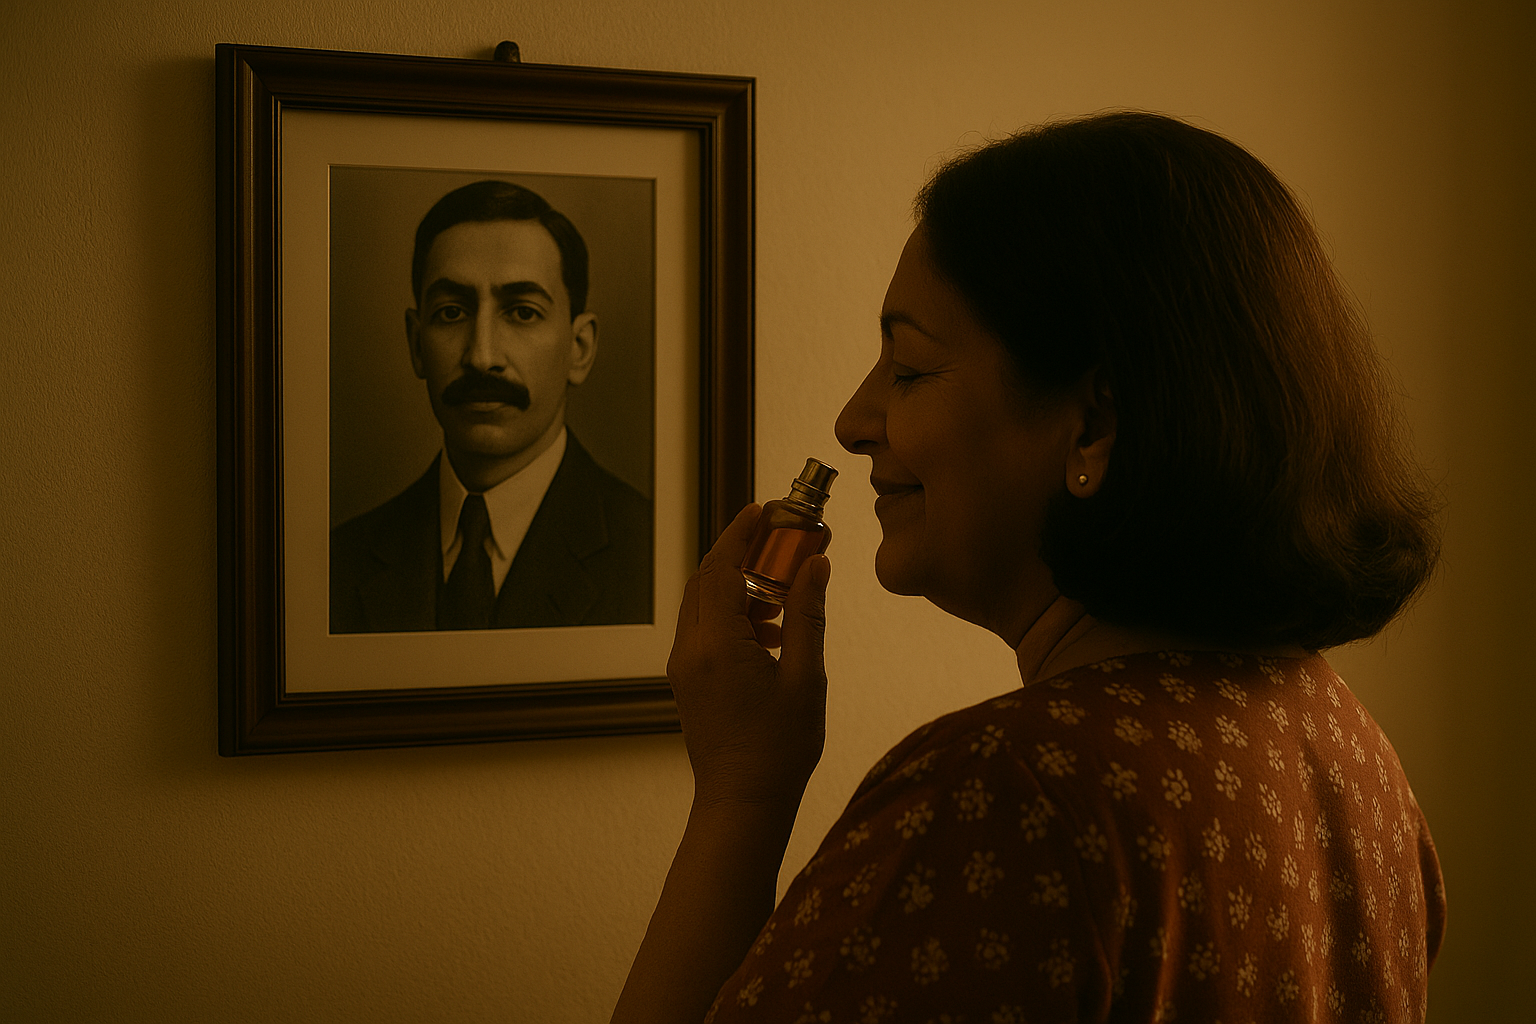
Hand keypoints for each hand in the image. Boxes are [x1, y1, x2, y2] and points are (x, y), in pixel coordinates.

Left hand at [667, 504, 830, 808]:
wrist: (742, 804)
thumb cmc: (779, 749)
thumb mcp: (805, 677)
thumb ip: (807, 616)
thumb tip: (815, 566)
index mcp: (716, 644)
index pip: (719, 567)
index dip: (740, 533)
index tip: (762, 510)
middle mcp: (689, 650)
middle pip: (705, 580)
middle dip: (739, 554)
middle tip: (778, 542)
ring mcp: (683, 668)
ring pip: (702, 605)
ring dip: (737, 587)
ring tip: (782, 594)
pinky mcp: (687, 682)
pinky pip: (703, 630)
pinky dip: (731, 615)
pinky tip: (768, 633)